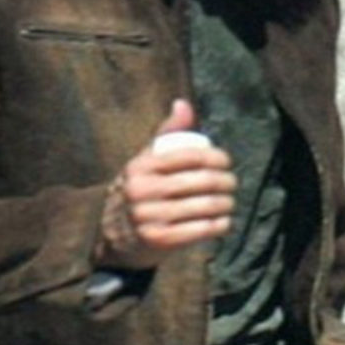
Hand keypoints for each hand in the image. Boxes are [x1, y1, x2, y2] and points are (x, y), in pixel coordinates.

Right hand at [98, 99, 235, 264]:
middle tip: (232, 183)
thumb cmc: (140, 189)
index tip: (226, 162)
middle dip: (225, 181)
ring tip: (230, 202)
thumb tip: (183, 104)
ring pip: (202, 207)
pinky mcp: (158, 241)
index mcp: (141, 166)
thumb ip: (166, 133)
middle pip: (200, 182)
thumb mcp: (146, 160)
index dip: (215, 157)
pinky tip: (224, 222)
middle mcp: (142, 190)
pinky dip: (217, 226)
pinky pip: (198, 231)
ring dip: (225, 204)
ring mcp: (149, 217)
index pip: (189, 156)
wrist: (112, 234)